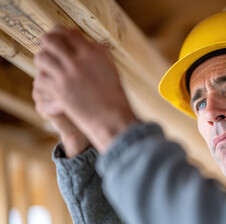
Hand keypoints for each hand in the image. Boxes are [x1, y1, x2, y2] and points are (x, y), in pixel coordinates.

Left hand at [33, 26, 136, 152]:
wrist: (113, 119)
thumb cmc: (116, 98)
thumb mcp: (111, 70)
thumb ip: (97, 56)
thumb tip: (86, 46)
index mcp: (96, 52)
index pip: (71, 33)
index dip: (62, 36)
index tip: (61, 42)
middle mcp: (80, 59)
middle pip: (51, 40)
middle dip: (47, 45)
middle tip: (49, 52)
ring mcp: (68, 73)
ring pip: (41, 57)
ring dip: (43, 63)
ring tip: (48, 70)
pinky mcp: (59, 89)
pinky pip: (40, 79)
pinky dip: (43, 83)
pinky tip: (51, 88)